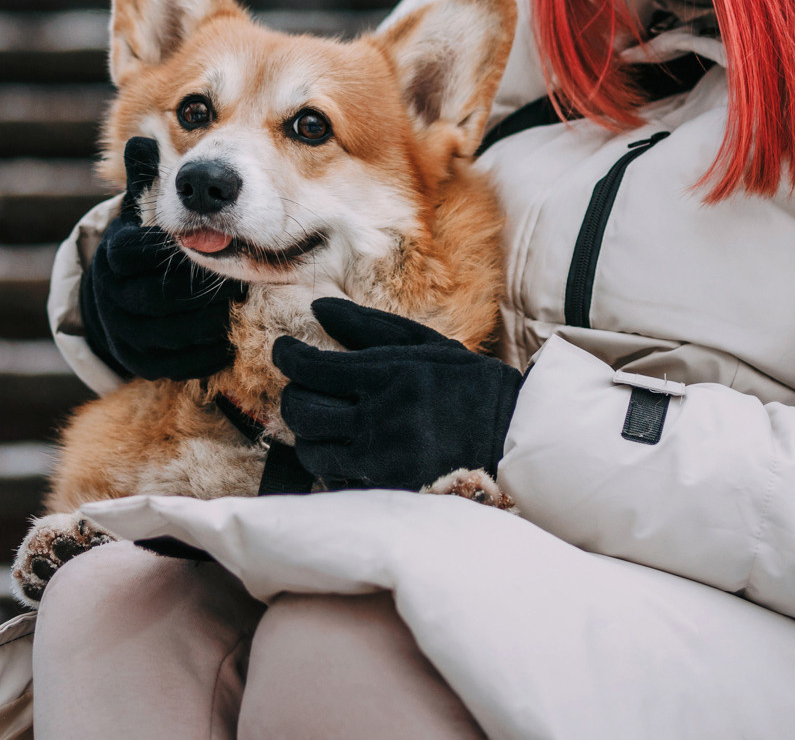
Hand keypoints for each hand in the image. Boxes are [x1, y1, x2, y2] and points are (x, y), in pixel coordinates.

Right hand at [79, 137, 243, 379]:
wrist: (117, 300)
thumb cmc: (142, 245)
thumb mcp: (140, 210)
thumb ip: (145, 179)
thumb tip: (141, 141)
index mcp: (115, 255)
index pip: (141, 252)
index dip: (182, 250)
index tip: (216, 244)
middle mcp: (113, 298)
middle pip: (166, 298)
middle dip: (206, 290)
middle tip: (242, 279)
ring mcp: (125, 334)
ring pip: (177, 333)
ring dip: (213, 322)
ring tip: (240, 305)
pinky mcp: (141, 363)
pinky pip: (181, 363)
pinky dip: (210, 352)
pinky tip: (229, 336)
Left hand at [273, 298, 522, 490]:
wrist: (511, 437)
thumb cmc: (467, 383)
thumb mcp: (423, 343)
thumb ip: (367, 325)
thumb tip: (319, 306)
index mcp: (387, 375)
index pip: (311, 367)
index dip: (286, 356)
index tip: (284, 350)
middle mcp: (379, 419)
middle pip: (302, 412)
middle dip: (291, 396)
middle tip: (299, 387)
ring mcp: (382, 460)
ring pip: (311, 451)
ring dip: (306, 434)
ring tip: (321, 420)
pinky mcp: (387, 489)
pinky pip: (337, 478)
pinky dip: (331, 461)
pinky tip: (344, 447)